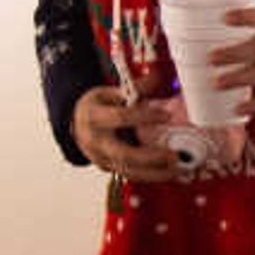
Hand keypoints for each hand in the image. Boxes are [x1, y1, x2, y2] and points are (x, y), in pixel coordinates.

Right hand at [74, 84, 195, 184]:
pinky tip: (169, 172)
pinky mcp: (109, 168)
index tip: (166, 115)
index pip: (120, 117)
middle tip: (174, 155)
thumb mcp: (108, 93)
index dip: (144, 116)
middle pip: (124, 154)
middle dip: (151, 157)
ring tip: (178, 168)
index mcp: (94, 116)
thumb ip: (133, 89)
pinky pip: (132, 175)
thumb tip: (157, 78)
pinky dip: (152, 176)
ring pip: (129, 172)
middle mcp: (96, 141)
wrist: (75, 125)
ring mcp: (102, 158)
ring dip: (156, 173)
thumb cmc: (96, 107)